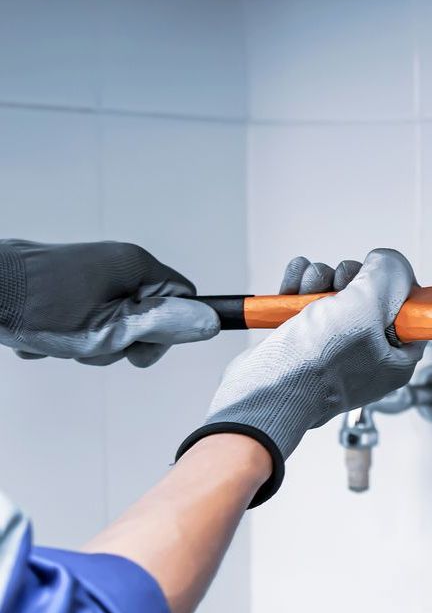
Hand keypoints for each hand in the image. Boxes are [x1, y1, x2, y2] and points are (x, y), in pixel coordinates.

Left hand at [0, 240, 219, 366]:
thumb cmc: (38, 307)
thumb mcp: (110, 328)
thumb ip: (163, 326)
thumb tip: (211, 320)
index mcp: (135, 265)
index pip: (182, 298)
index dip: (167, 332)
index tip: (137, 350)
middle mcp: (116, 261)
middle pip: (146, 313)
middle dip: (120, 341)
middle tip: (90, 346)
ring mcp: (89, 270)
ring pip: (112, 319)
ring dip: (89, 341)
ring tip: (59, 341)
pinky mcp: (65, 282)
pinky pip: (83, 315)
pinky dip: (66, 332)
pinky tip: (42, 335)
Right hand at [176, 249, 425, 504]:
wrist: (264, 391)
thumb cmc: (317, 366)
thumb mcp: (368, 309)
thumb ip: (389, 275)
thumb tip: (387, 260)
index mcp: (397, 356)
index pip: (410, 309)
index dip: (394, 285)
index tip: (376, 277)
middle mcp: (369, 352)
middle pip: (370, 293)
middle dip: (348, 278)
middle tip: (338, 288)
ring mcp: (335, 346)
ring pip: (336, 291)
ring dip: (318, 280)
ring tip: (305, 293)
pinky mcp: (305, 338)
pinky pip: (308, 298)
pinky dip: (297, 286)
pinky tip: (289, 290)